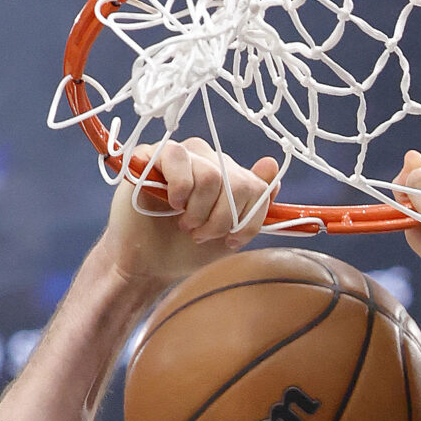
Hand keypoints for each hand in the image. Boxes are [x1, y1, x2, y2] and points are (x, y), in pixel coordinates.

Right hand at [104, 136, 279, 288]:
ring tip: (184, 224)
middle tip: (200, 235)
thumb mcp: (227, 235)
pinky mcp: (152, 155)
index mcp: (228, 177)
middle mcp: (207, 160)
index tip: (230, 240)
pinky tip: (172, 204)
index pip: (256, 186)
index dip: (248, 219)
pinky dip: (180, 188)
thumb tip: (273, 168)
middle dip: (221, 220)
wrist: (147, 266)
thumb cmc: (184, 251)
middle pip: (236, 182)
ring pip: (211, 174)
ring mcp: (181, 155)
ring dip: (198, 210)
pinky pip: (178, 157)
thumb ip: (252, 205)